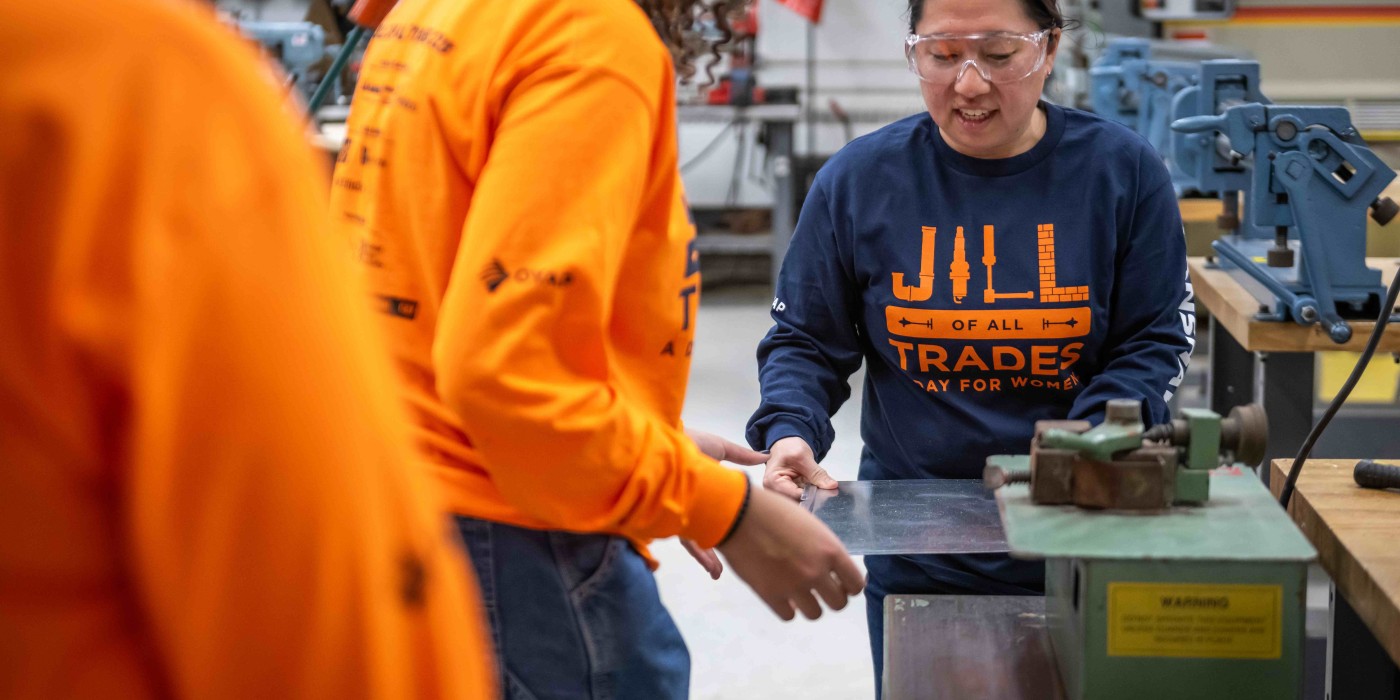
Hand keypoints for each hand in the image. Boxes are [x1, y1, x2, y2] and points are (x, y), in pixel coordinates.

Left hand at [679, 428, 761, 580]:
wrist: (665, 440)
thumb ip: (741, 456)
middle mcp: (690, 506)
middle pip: (704, 533)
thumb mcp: (720, 448)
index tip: (743, 540)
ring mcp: (680, 513)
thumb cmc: (690, 443)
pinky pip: (685, 540)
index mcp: (702, 493)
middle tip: (724, 569)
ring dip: (706, 557)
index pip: (716, 516)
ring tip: (718, 572)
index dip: (728, 528)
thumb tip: (763, 457)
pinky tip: (708, 565)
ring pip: (693, 541)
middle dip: (713, 552)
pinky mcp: (670, 518)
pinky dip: (697, 552)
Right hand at [718, 487, 863, 620]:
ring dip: (810, 604)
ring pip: (815, 614)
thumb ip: (824, 549)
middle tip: (821, 588)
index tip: (842, 583)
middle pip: (839, 603)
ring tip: (799, 592)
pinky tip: (782, 594)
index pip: (856, 584)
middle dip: (832, 597)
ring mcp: (793, 587)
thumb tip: (830, 567)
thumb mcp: (810, 525)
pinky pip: (789, 615)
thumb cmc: (774, 510)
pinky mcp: (770, 596)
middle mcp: (816, 572)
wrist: (739, 514)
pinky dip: (787, 607)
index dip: (850, 586)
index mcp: (830, 551)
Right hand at [763, 436, 836, 499]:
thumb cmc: (788, 447)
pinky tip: (815, 487)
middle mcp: (774, 490)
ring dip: (812, 495)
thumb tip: (831, 486)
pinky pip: (802, 497)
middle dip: (812, 496)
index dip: (810, 495)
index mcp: (772, 481)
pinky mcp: (788, 493)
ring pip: (800, 500)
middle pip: (796, 500)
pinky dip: (810, 493)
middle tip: (826, 490)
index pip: (793, 495)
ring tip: (820, 487)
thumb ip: (817, 473)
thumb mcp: (804, 457)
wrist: (786, 443)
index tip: (826, 492)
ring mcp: (781, 492)